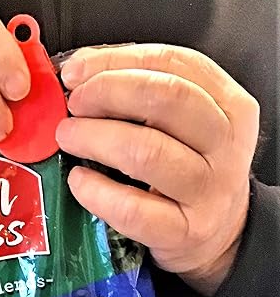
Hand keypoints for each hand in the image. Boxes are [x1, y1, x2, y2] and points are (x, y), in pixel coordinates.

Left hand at [56, 44, 259, 296]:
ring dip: (95, 138)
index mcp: (229, 104)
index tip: (75, 71)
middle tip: (73, 105)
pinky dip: (96, 191)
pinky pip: (133, 208)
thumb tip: (78, 75)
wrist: (218, 235)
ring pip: (147, 151)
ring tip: (68, 138)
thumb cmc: (190, 170)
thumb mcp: (184, 125)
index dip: (117, 61)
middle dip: (107, 92)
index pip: (174, 63)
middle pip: (167, 99)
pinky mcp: (185, 232)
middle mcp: (225, 144)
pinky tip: (79, 180)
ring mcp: (209, 191)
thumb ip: (143, 93)